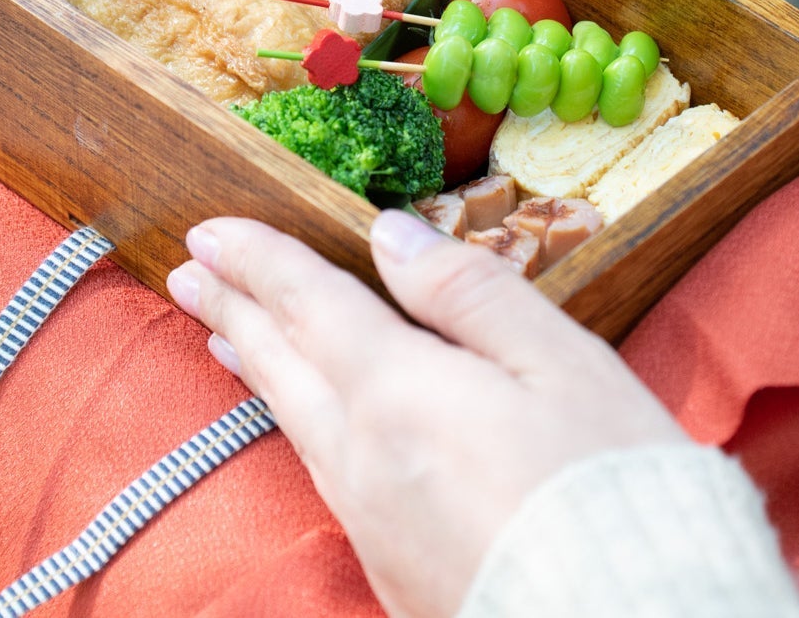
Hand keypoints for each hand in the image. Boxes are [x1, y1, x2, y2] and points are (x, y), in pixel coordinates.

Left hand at [164, 210, 689, 617]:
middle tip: (190, 273)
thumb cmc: (609, 488)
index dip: (259, 260)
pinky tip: (302, 426)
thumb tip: (390, 235)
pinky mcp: (390, 567)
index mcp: (400, 392)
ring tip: (224, 339)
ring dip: (257, 368)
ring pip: (295, 423)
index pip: (310, 303)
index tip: (211, 231)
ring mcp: (371, 519)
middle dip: (235, 310)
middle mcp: (364, 457)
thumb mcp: (562, 362)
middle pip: (283, 364)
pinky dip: (295, 427)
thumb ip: (468, 292)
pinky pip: (322, 475)